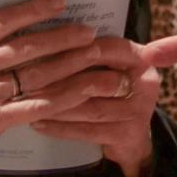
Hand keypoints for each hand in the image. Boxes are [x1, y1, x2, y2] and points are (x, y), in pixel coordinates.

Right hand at [0, 0, 106, 176]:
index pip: (1, 22)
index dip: (32, 11)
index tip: (59, 3)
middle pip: (25, 48)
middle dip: (60, 37)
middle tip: (87, 30)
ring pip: (34, 76)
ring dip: (67, 64)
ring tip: (92, 54)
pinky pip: (34, 107)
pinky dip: (60, 98)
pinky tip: (81, 91)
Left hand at [31, 37, 159, 176]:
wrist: (134, 139)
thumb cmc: (113, 94)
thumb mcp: (111, 69)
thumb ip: (91, 53)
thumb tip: (48, 37)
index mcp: (141, 59)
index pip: (110, 48)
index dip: (80, 47)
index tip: (49, 45)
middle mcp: (146, 84)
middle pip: (98, 79)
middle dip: (62, 79)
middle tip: (31, 78)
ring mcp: (139, 112)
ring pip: (90, 108)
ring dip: (57, 105)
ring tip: (30, 100)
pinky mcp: (128, 136)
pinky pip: (88, 131)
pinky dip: (61, 128)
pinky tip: (38, 122)